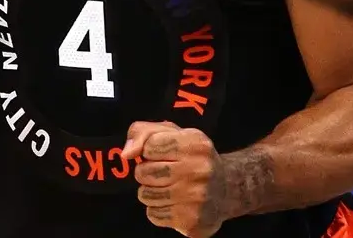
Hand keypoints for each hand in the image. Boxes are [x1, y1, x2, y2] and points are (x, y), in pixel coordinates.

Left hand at [124, 121, 229, 236]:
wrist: (226, 189)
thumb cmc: (193, 158)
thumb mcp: (173, 133)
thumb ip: (143, 132)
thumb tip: (126, 154)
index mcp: (195, 144)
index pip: (149, 146)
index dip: (149, 151)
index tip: (161, 154)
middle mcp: (198, 169)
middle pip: (143, 172)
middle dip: (147, 173)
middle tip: (164, 173)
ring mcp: (196, 197)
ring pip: (145, 195)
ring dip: (151, 192)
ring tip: (169, 188)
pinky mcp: (191, 220)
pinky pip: (153, 214)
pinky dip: (158, 210)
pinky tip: (174, 203)